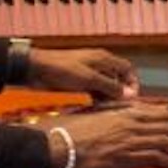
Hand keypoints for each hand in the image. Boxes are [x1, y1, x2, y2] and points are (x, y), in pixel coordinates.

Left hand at [22, 45, 138, 102]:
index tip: (131, 97)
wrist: (35, 69)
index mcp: (103, 58)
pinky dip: (96, 98)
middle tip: (118, 106)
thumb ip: (110, 86)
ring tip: (106, 108)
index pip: (127, 68)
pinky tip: (93, 107)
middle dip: (119, 92)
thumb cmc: (62, 69)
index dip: (132, 82)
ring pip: (104, 86)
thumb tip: (130, 95)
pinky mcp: (78, 81)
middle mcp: (98, 64)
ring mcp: (87, 73)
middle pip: (116, 78)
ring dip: (107, 97)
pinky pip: (93, 90)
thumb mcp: (89, 78)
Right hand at [57, 101, 167, 167]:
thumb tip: (126, 118)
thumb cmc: (70, 130)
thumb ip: (114, 114)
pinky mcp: (127, 157)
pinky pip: (157, 158)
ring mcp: (131, 140)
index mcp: (125, 111)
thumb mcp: (95, 114)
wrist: (57, 145)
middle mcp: (132, 123)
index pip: (161, 113)